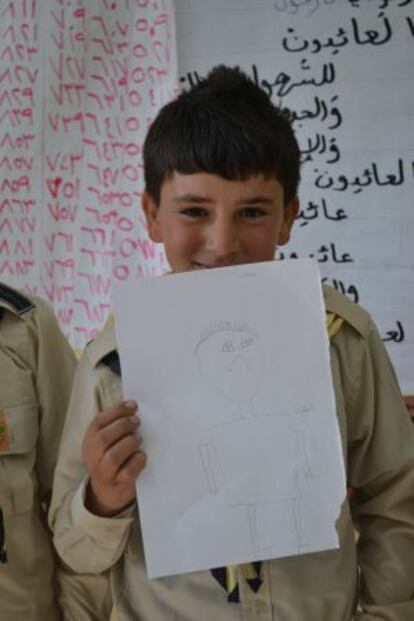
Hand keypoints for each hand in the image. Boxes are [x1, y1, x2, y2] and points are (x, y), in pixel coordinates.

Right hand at [82, 400, 145, 516]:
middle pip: (103, 438)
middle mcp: (93, 457)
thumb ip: (115, 426)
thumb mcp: (106, 442)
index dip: (116, 411)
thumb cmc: (110, 458)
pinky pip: (128, 472)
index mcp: (89, 441)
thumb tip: (133, 406)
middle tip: (137, 421)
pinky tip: (141, 455)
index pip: (98, 422)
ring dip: (129, 443)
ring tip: (138, 439)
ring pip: (113, 456)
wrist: (107, 491)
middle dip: (122, 426)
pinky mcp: (118, 484)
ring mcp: (104, 472)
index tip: (133, 405)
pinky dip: (137, 460)